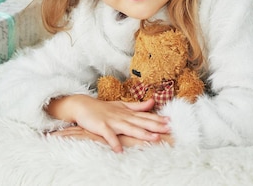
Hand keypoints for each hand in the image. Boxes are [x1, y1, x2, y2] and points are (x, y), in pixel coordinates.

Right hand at [46, 95, 169, 152]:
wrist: (82, 105)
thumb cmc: (103, 108)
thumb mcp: (121, 105)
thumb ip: (137, 106)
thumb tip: (153, 102)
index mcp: (127, 112)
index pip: (145, 116)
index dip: (158, 119)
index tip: (170, 121)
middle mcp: (122, 116)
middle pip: (141, 122)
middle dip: (155, 125)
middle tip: (168, 128)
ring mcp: (112, 121)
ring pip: (129, 128)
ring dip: (142, 133)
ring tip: (154, 138)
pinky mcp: (101, 127)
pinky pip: (109, 136)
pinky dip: (114, 143)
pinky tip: (120, 151)